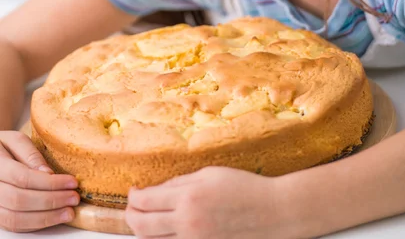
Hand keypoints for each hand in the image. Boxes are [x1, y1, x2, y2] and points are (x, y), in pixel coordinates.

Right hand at [0, 131, 79, 231]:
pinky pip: (14, 225)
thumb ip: (30, 154)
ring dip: (46, 217)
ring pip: (16, 218)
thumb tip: (48, 173)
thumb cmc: (3, 146)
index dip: (49, 183)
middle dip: (51, 201)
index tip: (72, 182)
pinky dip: (36, 224)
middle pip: (20, 200)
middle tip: (74, 198)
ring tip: (69, 212)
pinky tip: (54, 217)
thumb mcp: (15, 140)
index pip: (23, 177)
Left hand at [125, 166, 293, 238]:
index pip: (146, 200)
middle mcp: (187, 222)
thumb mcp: (210, 174)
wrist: (272, 211)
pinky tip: (164, 232)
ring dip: (143, 230)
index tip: (133, 192)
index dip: (134, 196)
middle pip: (142, 224)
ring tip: (143, 220)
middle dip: (130, 215)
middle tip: (131, 208)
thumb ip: (181, 181)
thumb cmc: (244, 187)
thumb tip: (159, 189)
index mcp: (188, 196)